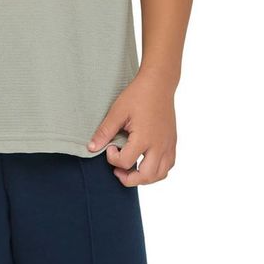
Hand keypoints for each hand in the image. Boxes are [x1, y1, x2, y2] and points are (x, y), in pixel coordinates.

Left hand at [87, 71, 177, 186]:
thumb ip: (105, 132)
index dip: (113, 159)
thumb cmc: (137, 95)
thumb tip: (91, 148)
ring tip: (132, 170)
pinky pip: (169, 165)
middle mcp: (159, 145)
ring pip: (160, 175)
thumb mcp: (117, 112)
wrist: (158, 84)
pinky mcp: (172, 142)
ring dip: (145, 178)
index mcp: (143, 138)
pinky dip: (157, 170)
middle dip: (129, 179)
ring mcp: (168, 145)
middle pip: (145, 176)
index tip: (110, 147)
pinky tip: (146, 163)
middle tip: (118, 171)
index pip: (126, 162)